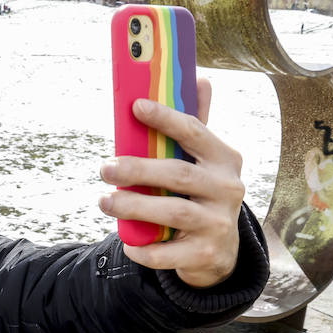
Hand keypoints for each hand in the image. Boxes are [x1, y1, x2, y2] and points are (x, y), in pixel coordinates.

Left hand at [99, 77, 245, 287]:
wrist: (220, 252)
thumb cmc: (201, 195)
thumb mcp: (204, 163)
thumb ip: (196, 127)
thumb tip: (199, 78)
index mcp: (225, 159)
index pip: (195, 132)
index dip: (165, 118)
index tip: (135, 106)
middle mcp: (228, 189)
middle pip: (178, 173)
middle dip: (137, 169)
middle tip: (104, 168)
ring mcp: (219, 223)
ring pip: (172, 211)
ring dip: (133, 206)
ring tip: (104, 201)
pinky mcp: (205, 254)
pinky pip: (167, 253)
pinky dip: (143, 248)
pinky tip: (127, 242)